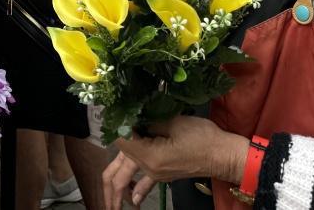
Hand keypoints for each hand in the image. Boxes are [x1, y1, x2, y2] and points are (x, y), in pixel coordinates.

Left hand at [102, 116, 248, 209]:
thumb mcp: (173, 122)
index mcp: (147, 155)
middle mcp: (147, 168)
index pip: (120, 142)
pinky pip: (144, 184)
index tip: (109, 113)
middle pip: (117, 173)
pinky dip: (136, 190)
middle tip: (91, 171)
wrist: (222, 155)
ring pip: (127, 180)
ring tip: (106, 202)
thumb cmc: (201, 137)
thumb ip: (148, 121)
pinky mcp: (161, 174)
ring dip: (115, 190)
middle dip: (105, 182)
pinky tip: (134, 201)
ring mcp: (154, 173)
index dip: (113, 125)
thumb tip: (131, 117)